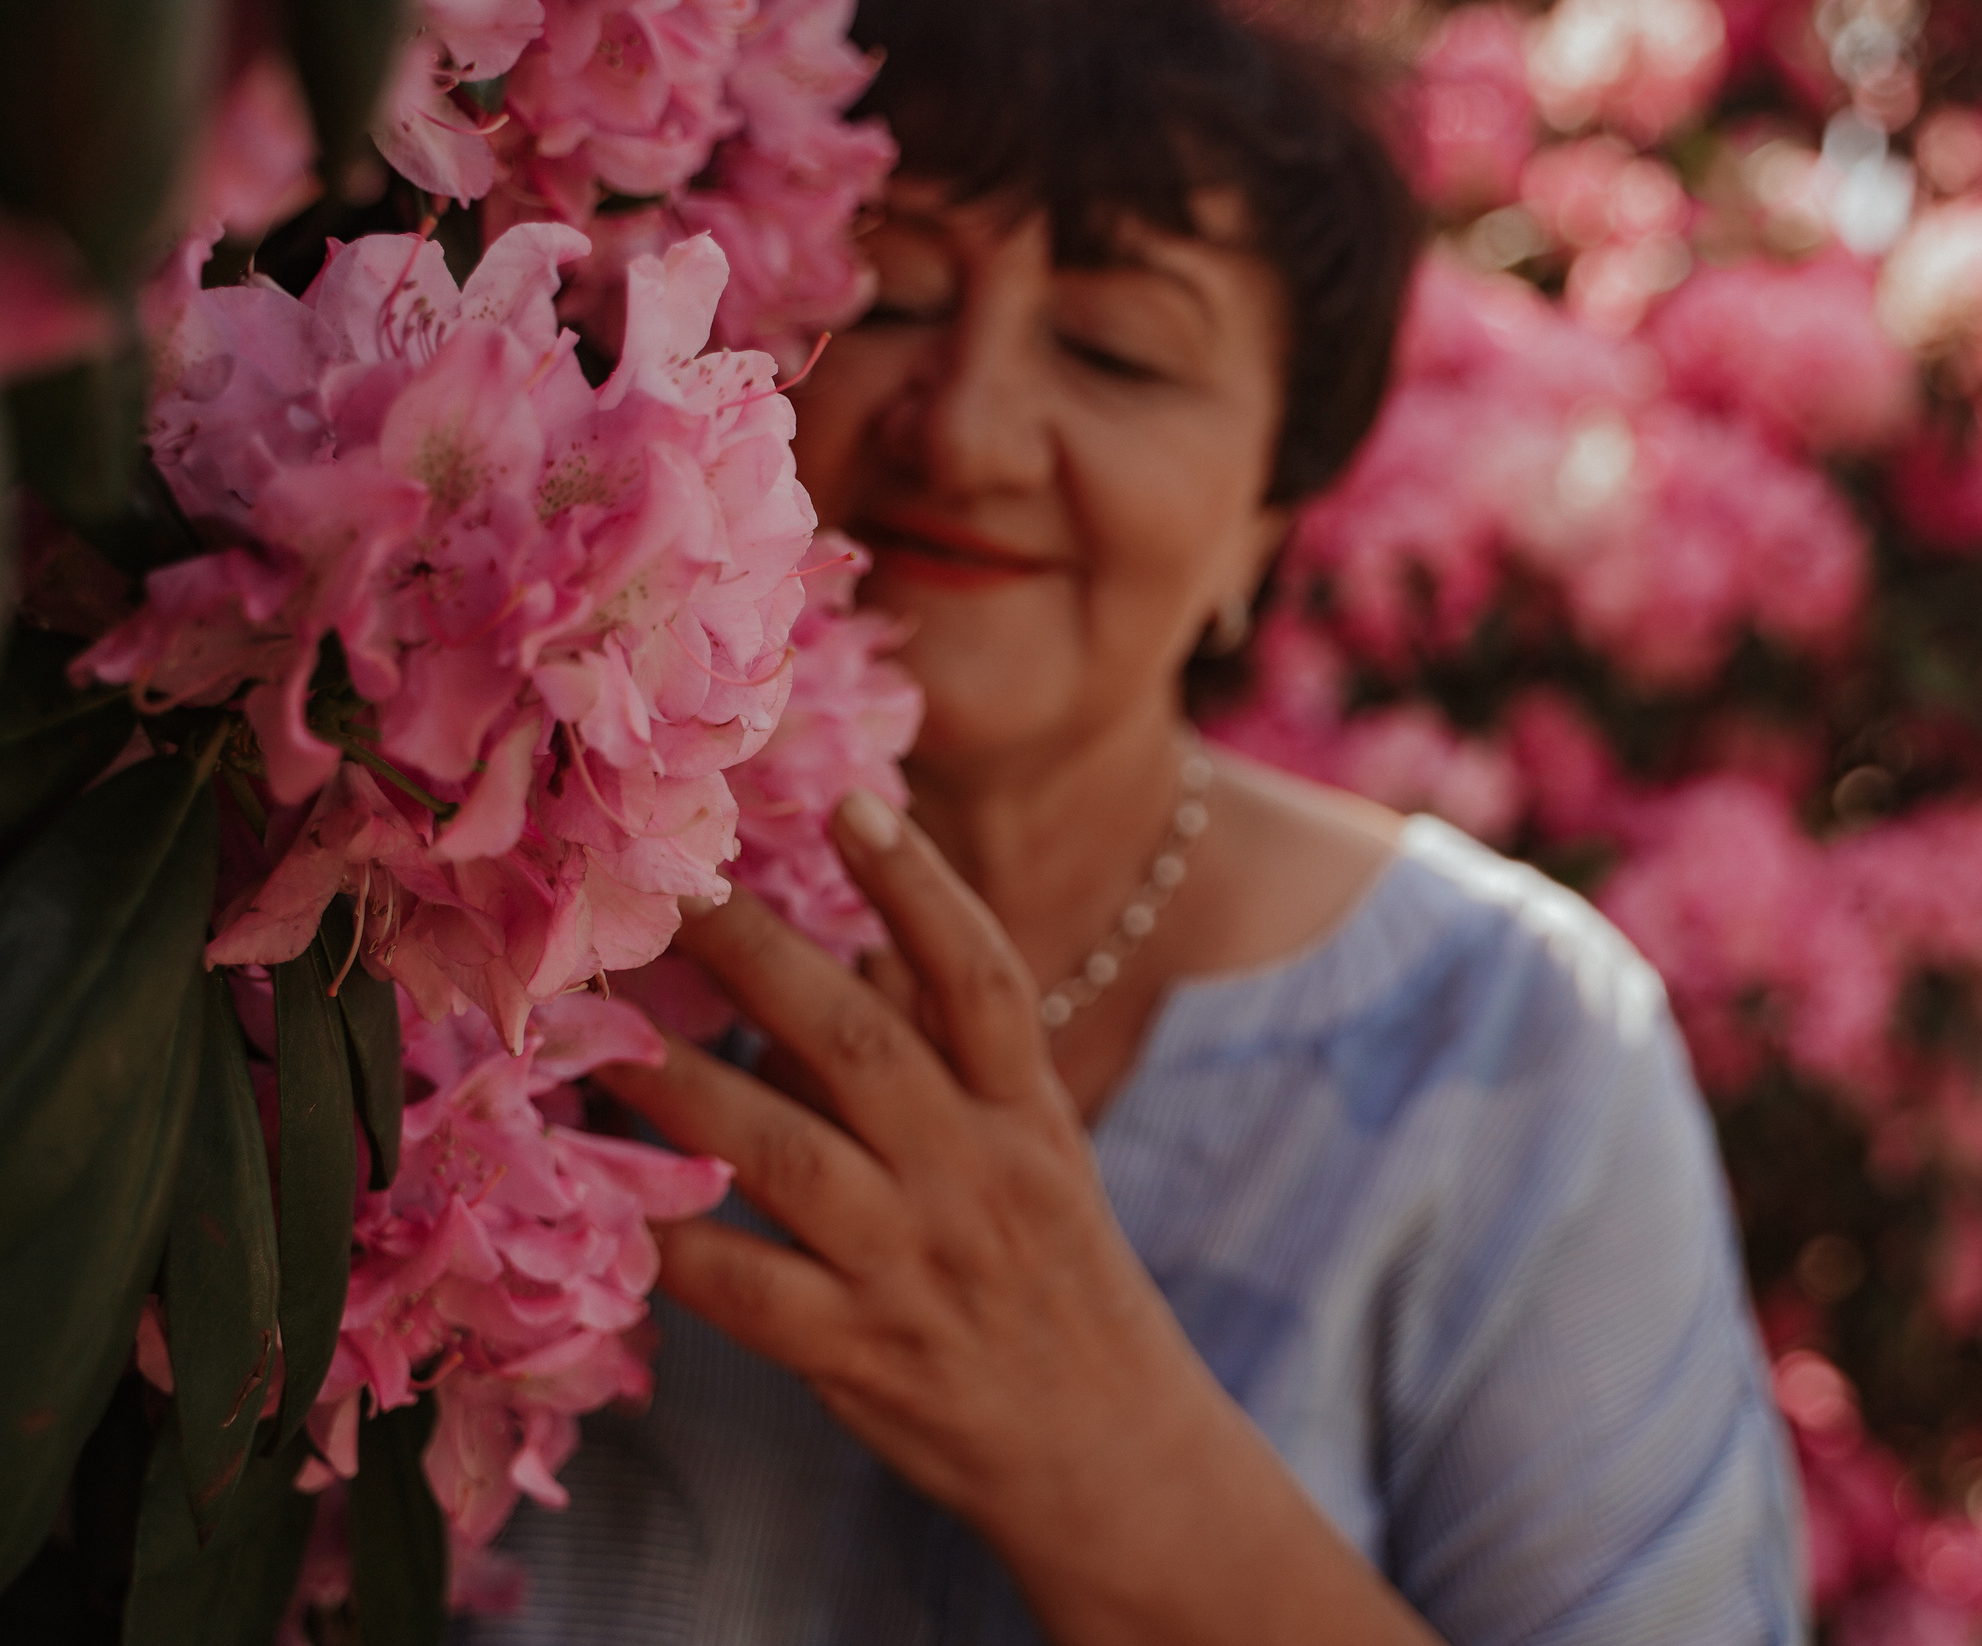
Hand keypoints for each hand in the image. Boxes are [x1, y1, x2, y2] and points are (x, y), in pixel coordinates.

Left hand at [597, 790, 1441, 1645]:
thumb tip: (874, 941)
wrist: (1109, 1450)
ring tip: (596, 1034)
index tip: (851, 806)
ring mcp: (915, 1264)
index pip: (982, 978)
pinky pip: (751, 1292)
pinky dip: (676, 1245)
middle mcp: (974, 1173)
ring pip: (786, 1155)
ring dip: (684, 1088)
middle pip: (862, 1042)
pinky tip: (605, 1203)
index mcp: (1025, 1114)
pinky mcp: (862, 1353)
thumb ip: (957, 1056)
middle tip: (675, 886)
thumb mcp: (1037, 1156)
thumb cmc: (1056, 1281)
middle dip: (760, 957)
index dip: (920, 886)